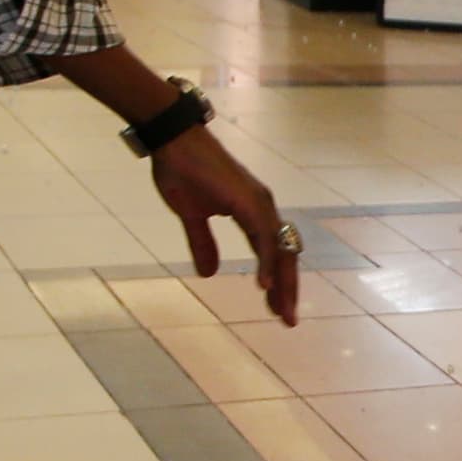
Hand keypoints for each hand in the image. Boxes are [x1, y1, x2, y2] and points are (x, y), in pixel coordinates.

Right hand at [150, 126, 298, 325]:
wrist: (173, 140)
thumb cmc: (182, 171)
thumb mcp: (191, 217)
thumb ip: (203, 244)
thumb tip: (209, 274)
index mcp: (252, 212)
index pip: (272, 253)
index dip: (276, 282)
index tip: (276, 309)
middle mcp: (262, 208)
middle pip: (284, 256)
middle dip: (287, 289)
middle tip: (288, 320)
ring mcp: (258, 204)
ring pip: (279, 250)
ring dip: (282, 283)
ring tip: (282, 312)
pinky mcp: (248, 201)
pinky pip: (263, 238)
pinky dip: (266, 262)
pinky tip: (265, 287)